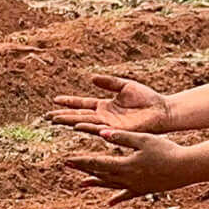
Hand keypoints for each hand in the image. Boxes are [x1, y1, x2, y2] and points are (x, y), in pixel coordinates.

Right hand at [46, 74, 172, 133]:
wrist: (161, 110)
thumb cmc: (146, 98)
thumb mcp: (125, 86)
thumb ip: (108, 83)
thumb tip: (91, 78)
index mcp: (104, 106)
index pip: (82, 104)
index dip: (68, 102)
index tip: (55, 100)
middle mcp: (104, 116)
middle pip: (79, 115)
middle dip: (63, 115)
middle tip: (47, 116)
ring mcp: (109, 124)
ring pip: (85, 122)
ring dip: (70, 121)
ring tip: (56, 120)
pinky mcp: (117, 130)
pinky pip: (100, 128)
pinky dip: (88, 127)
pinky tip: (77, 125)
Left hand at [63, 128, 196, 203]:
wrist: (186, 168)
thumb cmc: (167, 150)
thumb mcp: (143, 139)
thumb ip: (122, 137)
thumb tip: (101, 133)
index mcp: (125, 165)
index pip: (97, 164)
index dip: (81, 162)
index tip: (67, 160)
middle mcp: (127, 179)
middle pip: (100, 174)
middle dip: (84, 169)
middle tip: (68, 165)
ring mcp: (135, 187)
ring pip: (110, 185)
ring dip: (96, 183)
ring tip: (82, 183)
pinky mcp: (144, 190)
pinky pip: (127, 195)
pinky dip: (117, 198)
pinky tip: (109, 204)